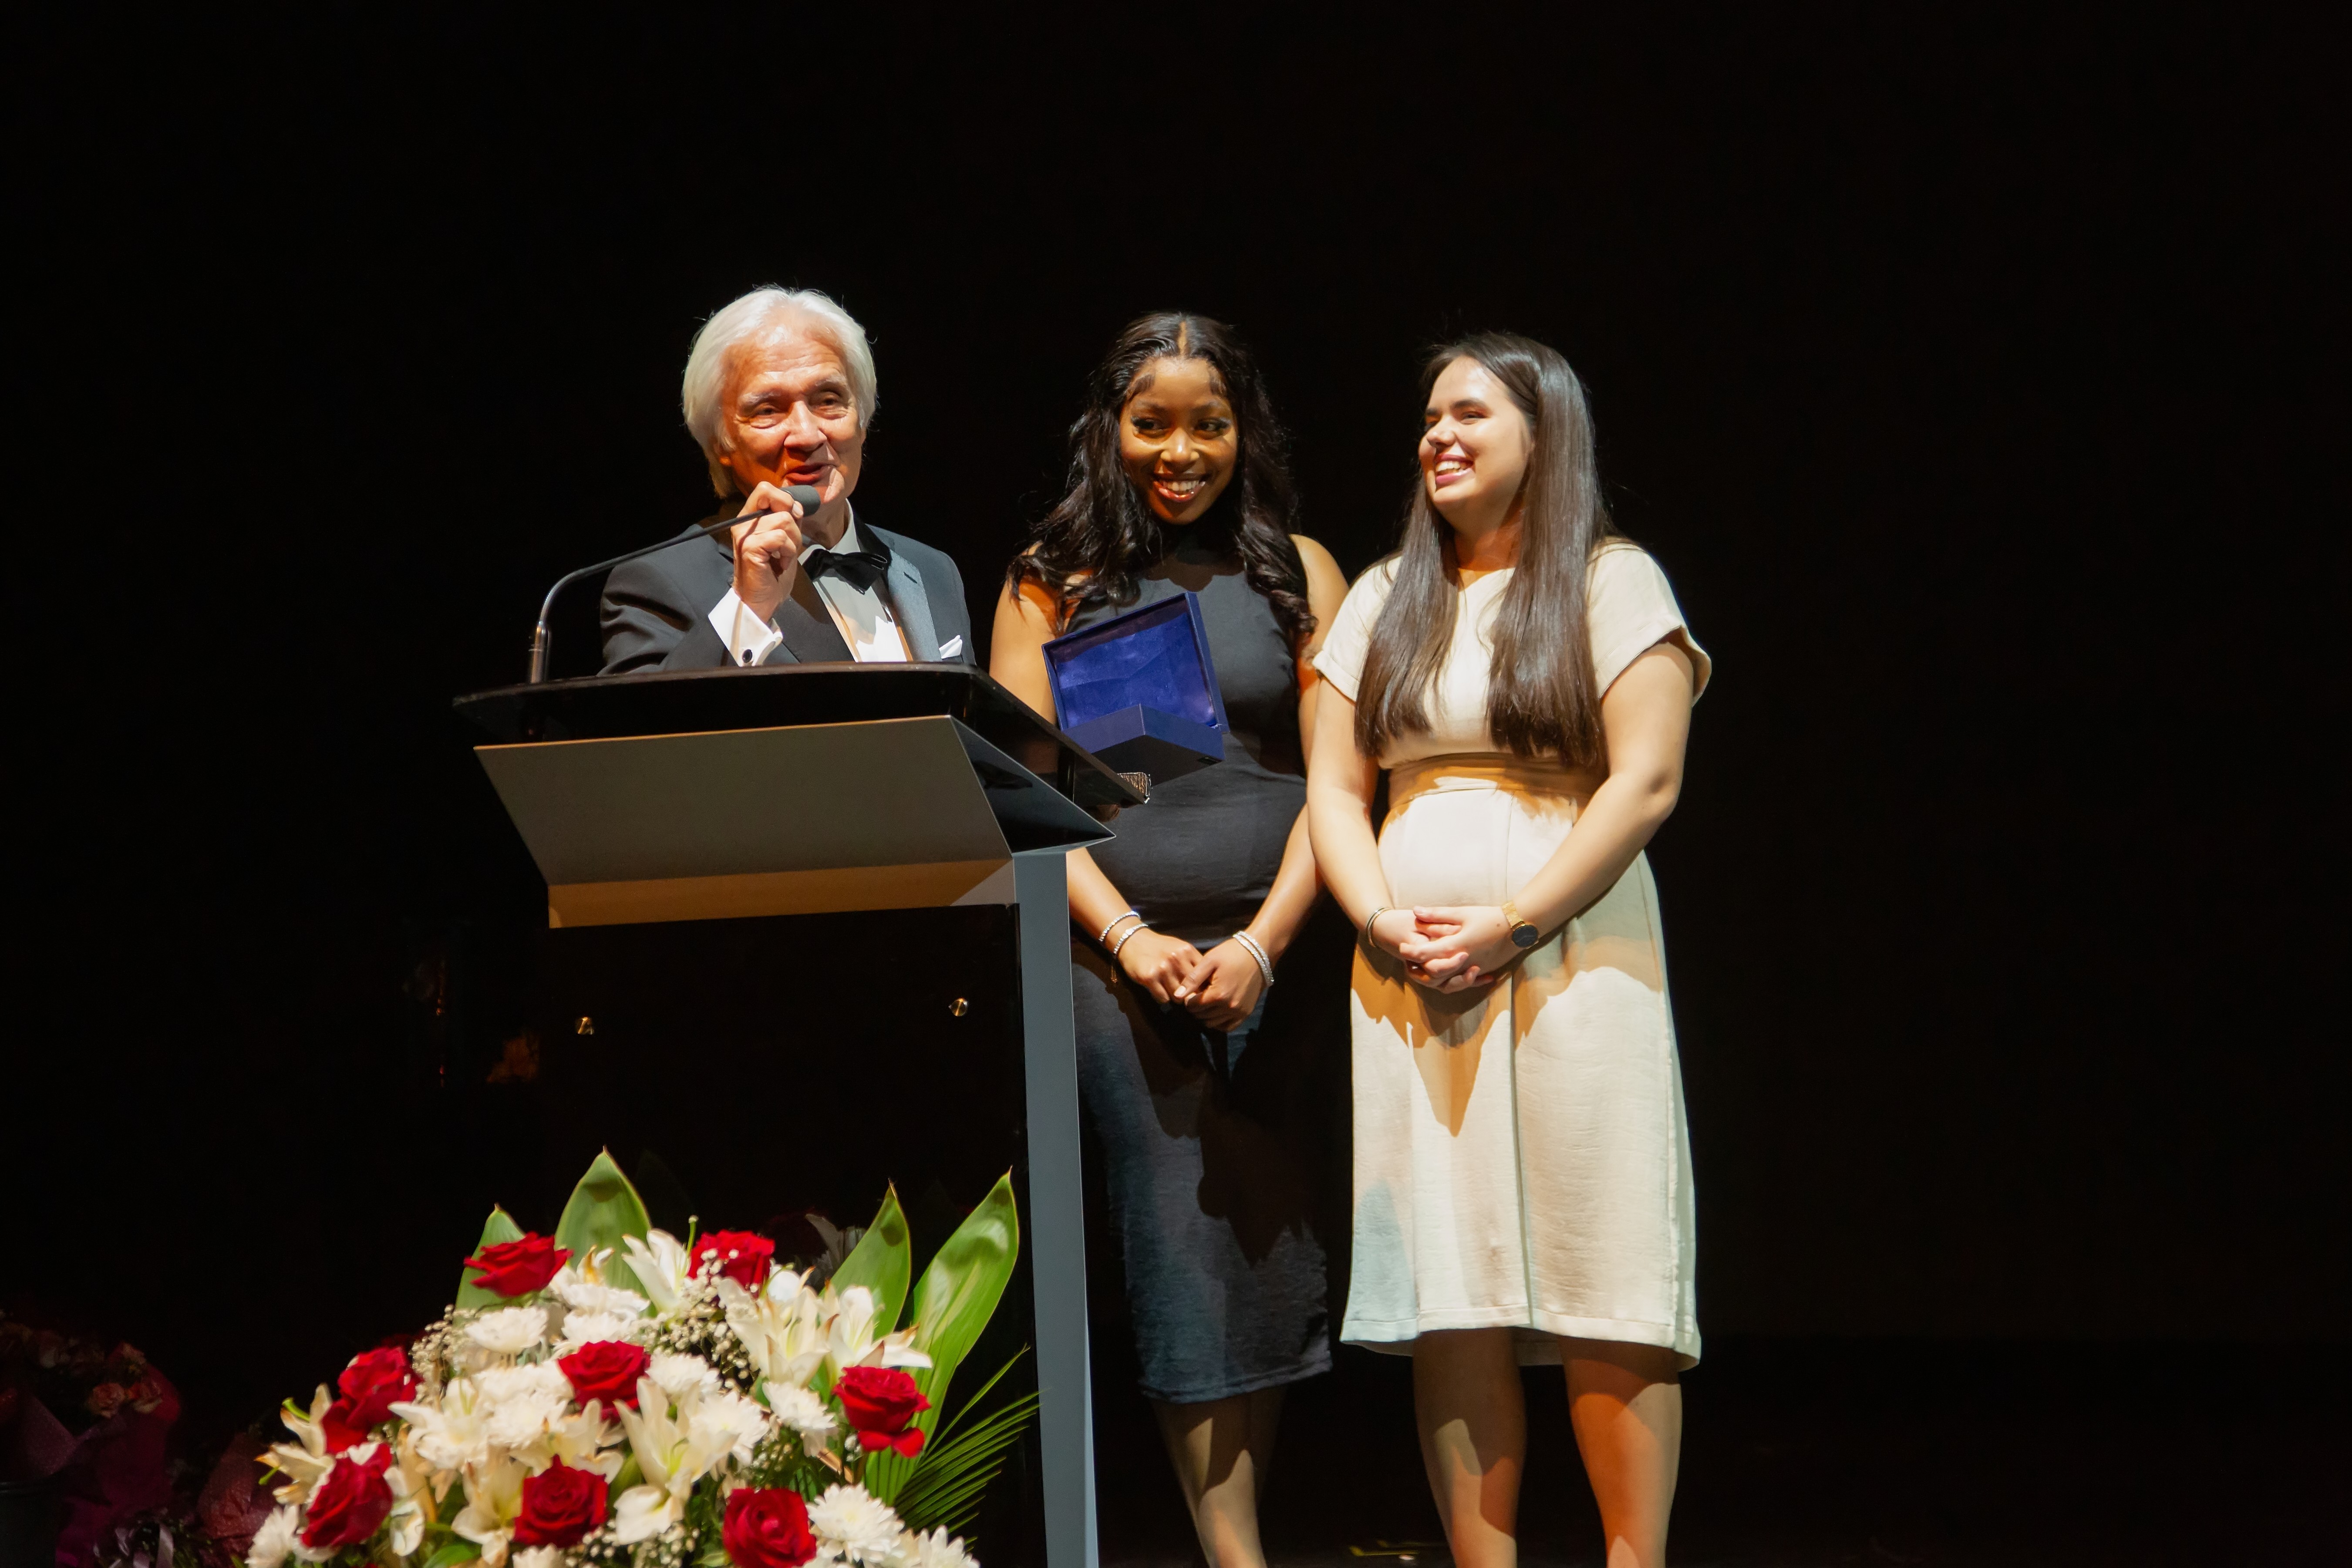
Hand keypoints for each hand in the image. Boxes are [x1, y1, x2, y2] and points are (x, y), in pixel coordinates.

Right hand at [730, 482, 808, 620]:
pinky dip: (788, 552)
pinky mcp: (749, 548)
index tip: (791, 520)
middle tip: (787, 545)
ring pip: (784, 521)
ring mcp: (744, 535)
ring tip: (783, 557)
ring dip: (792, 542)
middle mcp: (743, 523)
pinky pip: (780, 538)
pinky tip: (780, 564)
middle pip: (778, 500)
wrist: (761, 601)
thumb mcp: (786, 542)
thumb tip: (797, 505)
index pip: (765, 488)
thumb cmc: (772, 574)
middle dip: (793, 523)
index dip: (784, 499)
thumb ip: (789, 521)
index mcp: (750, 518)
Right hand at [1117, 929, 1205, 1004]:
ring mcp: (1163, 968)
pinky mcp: (1150, 977)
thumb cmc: (1159, 947)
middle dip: (1189, 994)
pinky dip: (1162, 997)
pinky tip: (1158, 988)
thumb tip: (1207, 984)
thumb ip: (1192, 962)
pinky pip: (1163, 998)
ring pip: (1178, 996)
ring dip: (1174, 997)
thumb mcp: (1179, 948)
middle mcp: (1176, 959)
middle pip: (1192, 989)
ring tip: (1169, 989)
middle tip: (1184, 994)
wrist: (1133, 940)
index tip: (1199, 991)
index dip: (1203, 986)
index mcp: (1187, 951)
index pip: (1204, 976)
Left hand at [1177, 940, 1267, 1030]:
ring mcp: (1239, 1012)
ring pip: (1212, 1023)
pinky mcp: (1246, 1013)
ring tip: (1207, 1001)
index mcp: (1218, 994)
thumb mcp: (1209, 961)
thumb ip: (1192, 979)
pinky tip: (1216, 1011)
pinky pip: (1228, 1027)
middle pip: (1201, 1016)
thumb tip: (1177, 996)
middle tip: (1198, 994)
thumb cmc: (1231, 953)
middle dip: (1196, 1007)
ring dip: (1206, 1015)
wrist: (1258, 953)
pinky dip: (1219, 1022)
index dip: (1188, 998)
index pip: (1192, 1007)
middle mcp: (1229, 1007)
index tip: (1192, 989)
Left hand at [1395, 905, 1517, 993]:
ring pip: (1446, 983)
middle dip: (1417, 969)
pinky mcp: (1481, 972)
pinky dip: (1451, 981)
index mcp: (1456, 946)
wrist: (1518, 928)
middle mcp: (1462, 962)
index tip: (1402, 947)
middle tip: (1407, 962)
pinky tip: (1444, 975)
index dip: (1410, 952)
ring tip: (1422, 969)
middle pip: (1433, 974)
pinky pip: (1462, 982)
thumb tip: (1416, 911)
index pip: (1425, 954)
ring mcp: (1473, 969)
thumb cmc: (1490, 918)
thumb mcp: (1463, 912)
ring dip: (1432, 978)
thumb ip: (1437, 914)